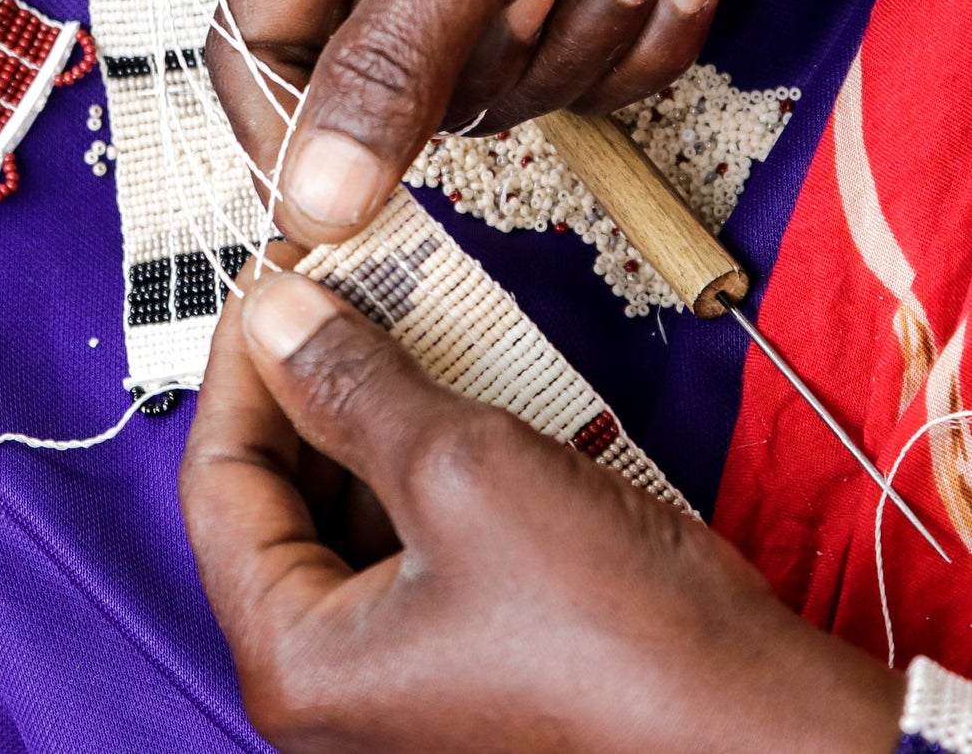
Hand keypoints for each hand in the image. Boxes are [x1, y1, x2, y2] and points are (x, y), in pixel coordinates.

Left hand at [180, 272, 904, 753]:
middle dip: (310, 378)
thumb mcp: (463, 474)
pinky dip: (425, 446)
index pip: (217, 481)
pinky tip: (456, 381)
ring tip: (400, 313)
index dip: (241, 364)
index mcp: (297, 658)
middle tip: (340, 284)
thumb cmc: (615, 633)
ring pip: (348, 499)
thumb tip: (274, 312)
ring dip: (373, 404)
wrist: (771, 730)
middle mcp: (334, 670)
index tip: (272, 280)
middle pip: (279, 489)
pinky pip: (411, 522)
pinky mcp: (464, 635)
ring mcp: (401, 658)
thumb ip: (352, 385)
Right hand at [208, 0, 925, 246]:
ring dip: (579, 39)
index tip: (322, 214)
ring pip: (494, 86)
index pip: (256, 31)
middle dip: (485, 57)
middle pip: (385, 79)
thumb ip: (389, 67)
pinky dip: (636, 37)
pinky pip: (580, 75)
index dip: (281, 127)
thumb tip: (314, 201)